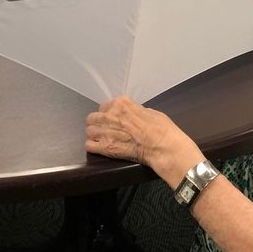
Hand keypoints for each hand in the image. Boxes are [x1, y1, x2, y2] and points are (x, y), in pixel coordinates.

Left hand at [85, 96, 203, 188]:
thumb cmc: (162, 129)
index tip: (112, 118)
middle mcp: (111, 115)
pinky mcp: (106, 148)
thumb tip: (130, 114)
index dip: (108, 112)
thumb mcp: (150, 111)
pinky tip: (100, 147)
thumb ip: (135, 110)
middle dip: (98, 123)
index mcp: (122, 103)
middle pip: (93, 117)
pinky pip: (89, 145)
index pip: (104, 105)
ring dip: (95, 135)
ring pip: (89, 131)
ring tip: (103, 139)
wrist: (163, 147)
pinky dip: (93, 146)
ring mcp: (107, 132)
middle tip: (106, 129)